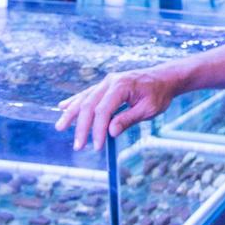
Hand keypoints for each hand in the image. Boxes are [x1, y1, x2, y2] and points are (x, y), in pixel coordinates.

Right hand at [54, 66, 180, 149]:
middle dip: (82, 127)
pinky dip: (75, 101)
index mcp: (121, 86)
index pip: (103, 110)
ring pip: (84, 98)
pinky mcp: (106, 86)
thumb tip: (110, 132)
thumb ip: (128, 119)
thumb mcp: (148, 109)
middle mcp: (110, 82)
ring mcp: (107, 82)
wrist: (164, 78)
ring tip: (60, 127)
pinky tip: (63, 107)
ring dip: (72, 113)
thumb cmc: (159, 94)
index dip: (97, 130)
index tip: (97, 147)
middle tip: (77, 146)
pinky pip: (87, 94)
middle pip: (89, 105)